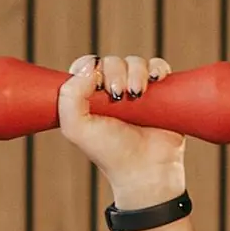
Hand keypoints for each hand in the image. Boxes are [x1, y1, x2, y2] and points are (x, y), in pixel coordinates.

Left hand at [60, 54, 188, 207]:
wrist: (145, 169)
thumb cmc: (110, 152)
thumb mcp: (76, 128)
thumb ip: (69, 96)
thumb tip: (90, 66)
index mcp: (89, 97)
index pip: (85, 65)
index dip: (90, 67)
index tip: (95, 84)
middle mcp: (112, 92)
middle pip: (111, 62)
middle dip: (115, 72)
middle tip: (119, 95)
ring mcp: (137, 91)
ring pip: (135, 62)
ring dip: (136, 72)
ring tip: (137, 94)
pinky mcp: (160, 93)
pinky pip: (158, 67)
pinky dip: (157, 68)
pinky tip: (156, 80)